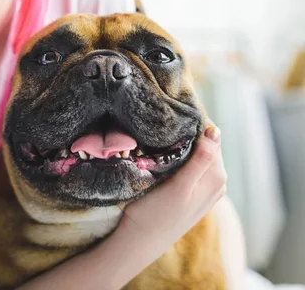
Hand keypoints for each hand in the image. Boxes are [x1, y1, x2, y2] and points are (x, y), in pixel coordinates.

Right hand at [118, 122, 226, 251]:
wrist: (141, 241)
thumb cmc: (156, 213)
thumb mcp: (179, 186)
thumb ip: (201, 160)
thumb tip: (215, 131)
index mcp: (216, 176)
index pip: (211, 136)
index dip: (192, 125)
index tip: (171, 119)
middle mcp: (217, 181)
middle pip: (205, 145)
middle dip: (187, 135)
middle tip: (161, 129)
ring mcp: (208, 188)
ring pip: (198, 155)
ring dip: (182, 147)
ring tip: (161, 141)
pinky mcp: (196, 193)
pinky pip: (193, 167)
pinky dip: (181, 159)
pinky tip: (166, 158)